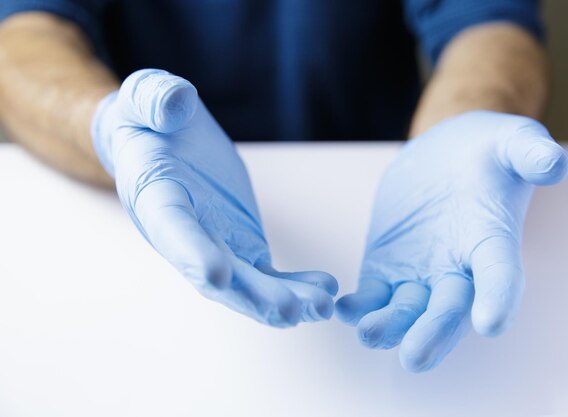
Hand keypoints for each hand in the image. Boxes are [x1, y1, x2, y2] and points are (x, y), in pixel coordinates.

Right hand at [91, 69, 337, 326]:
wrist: (161, 142)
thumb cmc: (149, 119)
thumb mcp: (144, 96)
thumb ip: (155, 98)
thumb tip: (174, 104)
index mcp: (155, 197)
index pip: (171, 228)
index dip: (191, 252)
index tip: (216, 275)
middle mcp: (182, 234)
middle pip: (216, 272)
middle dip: (251, 295)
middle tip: (289, 311)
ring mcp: (214, 244)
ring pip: (246, 282)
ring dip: (280, 300)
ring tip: (320, 308)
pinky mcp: (240, 244)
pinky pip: (267, 274)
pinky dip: (294, 286)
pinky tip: (325, 292)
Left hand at [336, 111, 567, 370]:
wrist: (446, 156)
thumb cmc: (488, 152)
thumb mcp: (512, 140)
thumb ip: (530, 152)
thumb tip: (553, 163)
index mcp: (492, 241)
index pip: (500, 275)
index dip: (498, 297)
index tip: (491, 322)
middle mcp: (458, 268)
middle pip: (448, 309)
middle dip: (432, 333)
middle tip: (415, 357)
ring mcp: (419, 271)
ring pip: (407, 310)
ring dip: (390, 326)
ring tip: (369, 334)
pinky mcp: (386, 266)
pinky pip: (373, 293)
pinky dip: (360, 305)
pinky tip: (342, 309)